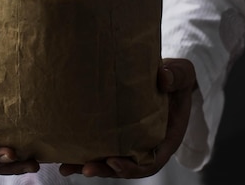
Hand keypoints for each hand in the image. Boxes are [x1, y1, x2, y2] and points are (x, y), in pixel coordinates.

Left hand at [58, 58, 196, 178]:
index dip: (133, 167)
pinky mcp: (114, 133)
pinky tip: (63, 154)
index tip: (114, 161)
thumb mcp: (181, 73)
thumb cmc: (176, 76)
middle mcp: (146, 144)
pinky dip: (82, 153)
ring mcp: (129, 141)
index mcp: (165, 138)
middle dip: (105, 170)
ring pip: (108, 161)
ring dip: (87, 166)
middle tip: (85, 168)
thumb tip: (164, 78)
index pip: (150, 162)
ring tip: (66, 168)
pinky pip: (99, 147)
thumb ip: (176, 76)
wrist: (165, 75)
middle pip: (125, 167)